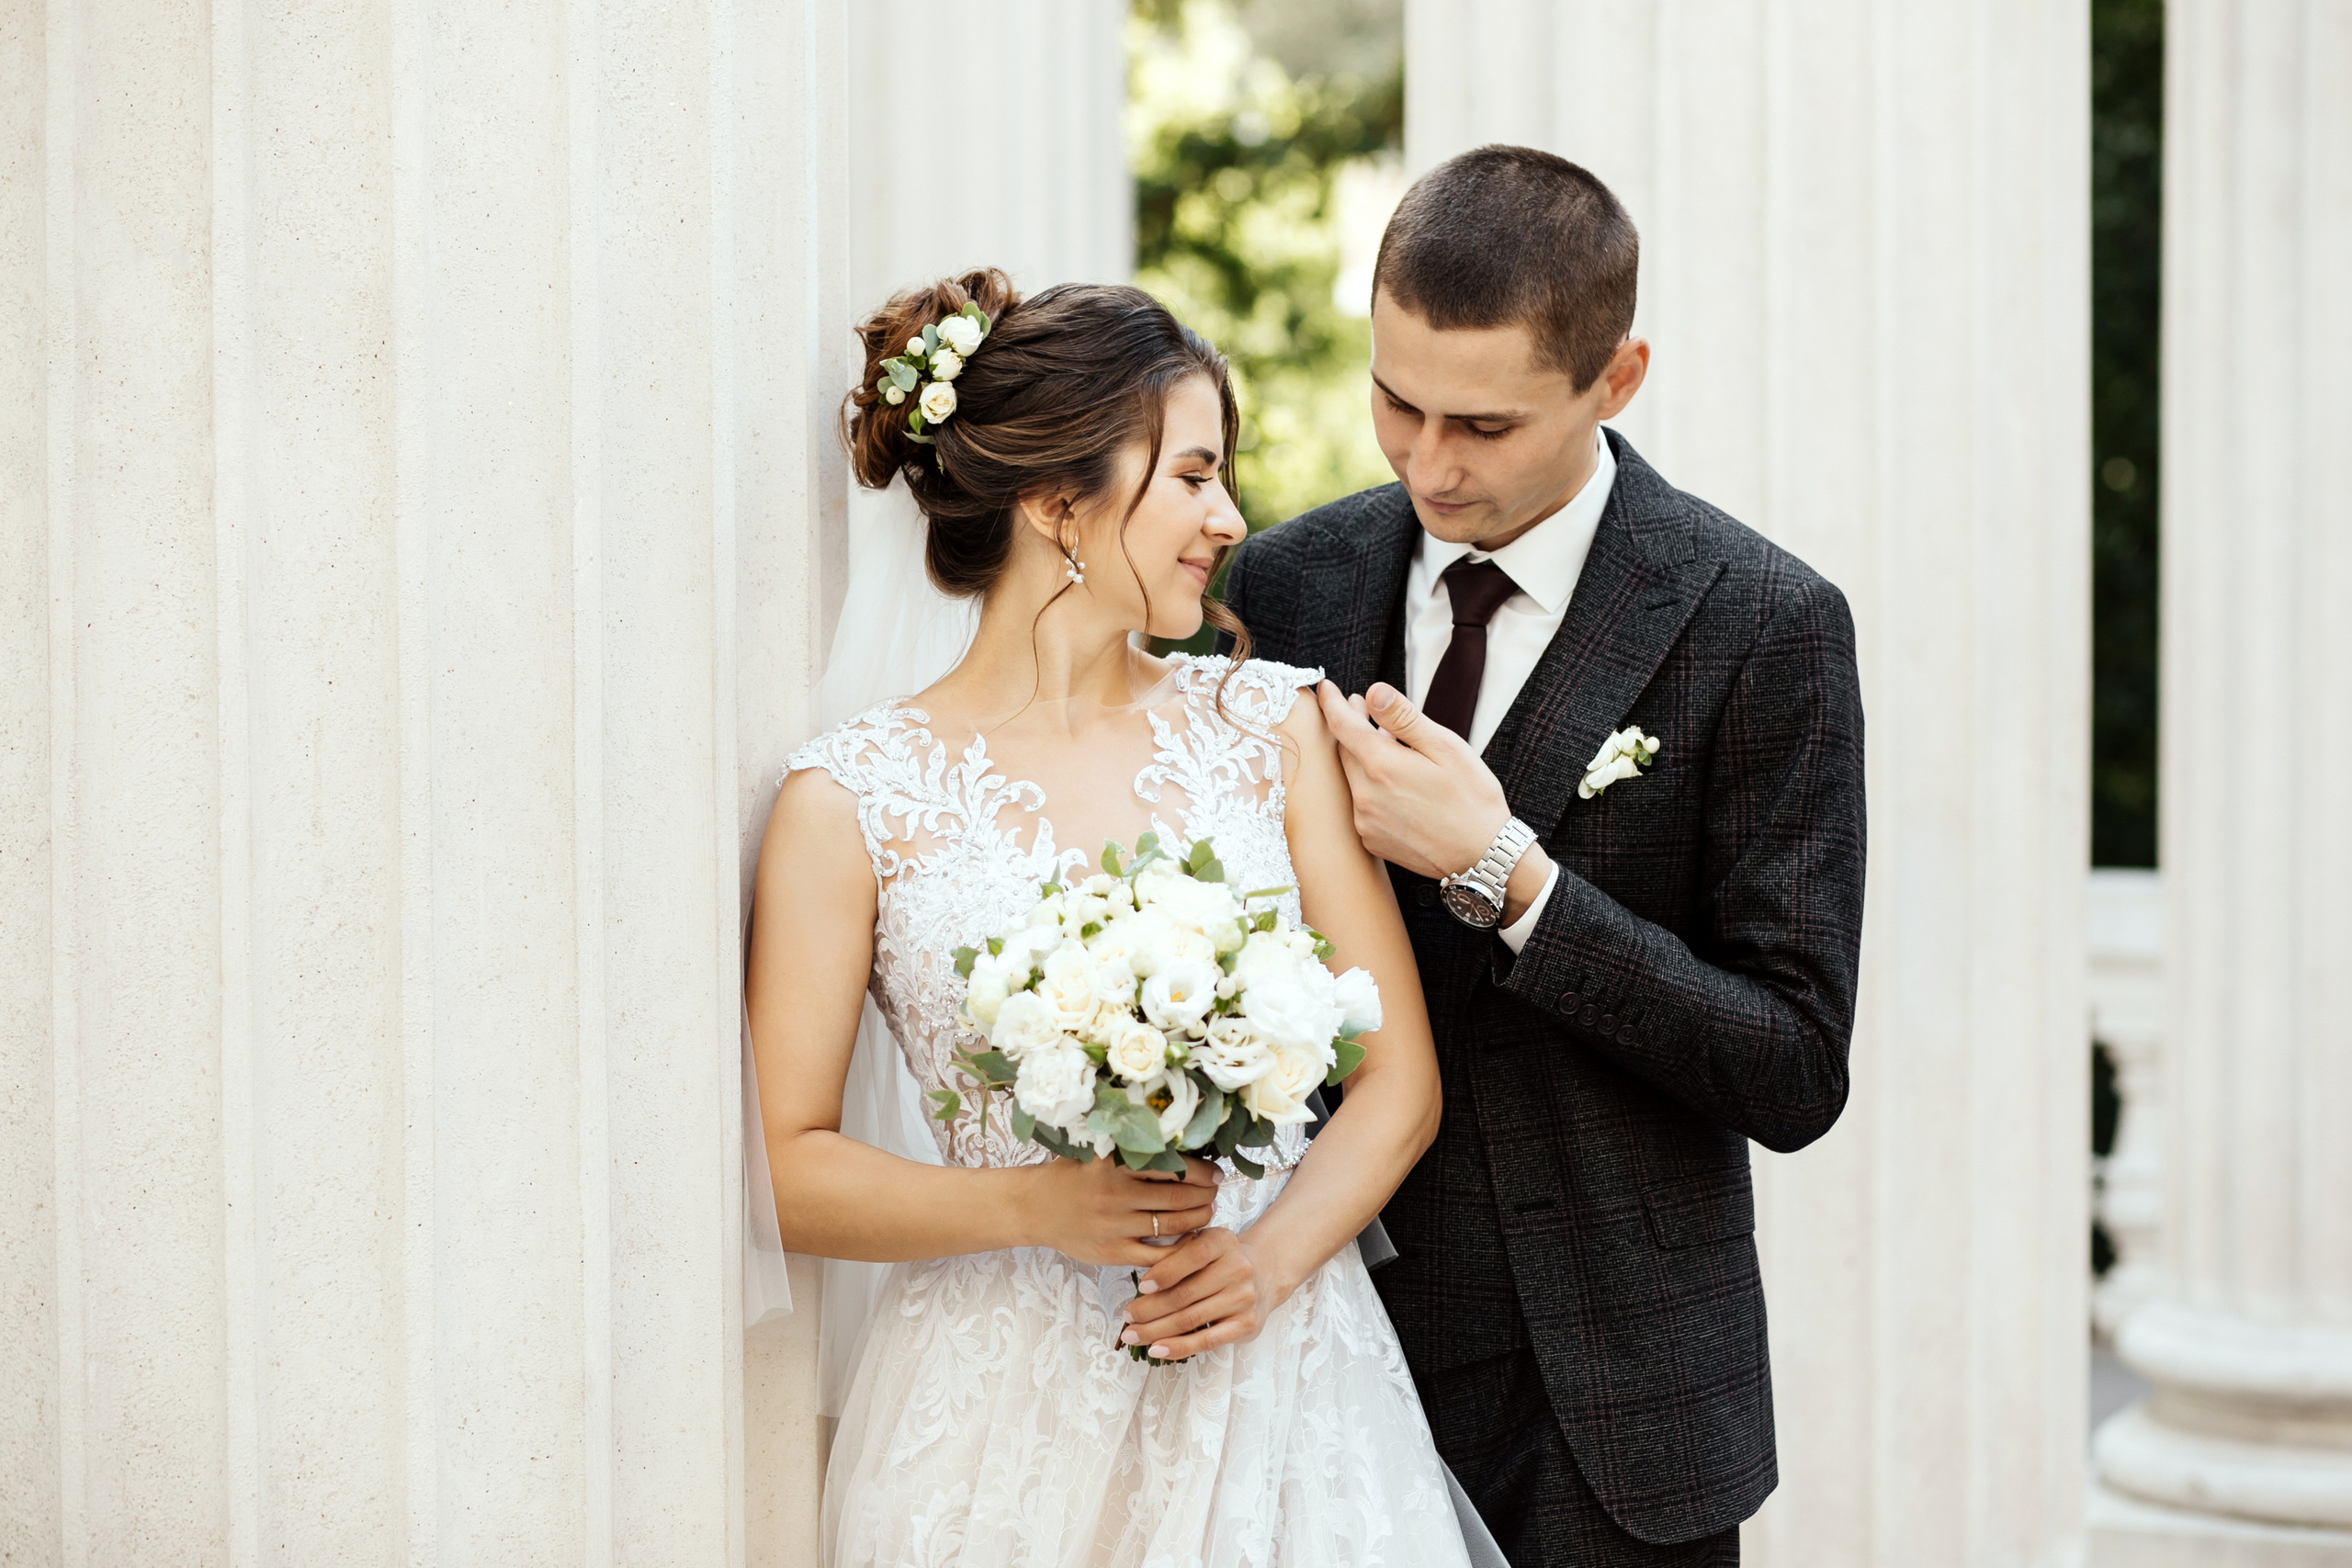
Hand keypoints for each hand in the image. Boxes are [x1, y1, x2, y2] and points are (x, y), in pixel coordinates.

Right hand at [1018, 1153, 1221, 1269]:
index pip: (1172, 1166)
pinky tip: (1191, 1240)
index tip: (1215, 1173)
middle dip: (1206, 1196)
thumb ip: (1131, 1146)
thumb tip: (1181, 1137)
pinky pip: (1157, 1254)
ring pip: (1173, 1225)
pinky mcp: (1113, 1252)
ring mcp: (1115, 1225)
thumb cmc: (1072, 1174)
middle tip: (1215, 1192)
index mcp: (1114, 1163)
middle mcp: (1115, 1194)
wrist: (1034, 1208)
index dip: (1202, 1171)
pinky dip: (1180, 1249)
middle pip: (1178, 1198)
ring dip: (1199, 1219)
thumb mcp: (1096, 1149)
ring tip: (1207, 1211)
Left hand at [1119, 1226, 1289, 1360]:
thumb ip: (1175, 1255)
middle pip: (1185, 1294)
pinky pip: (1206, 1340)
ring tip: (1132, 1335)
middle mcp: (1238, 1268)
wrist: (1262, 1274)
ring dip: (1156, 1330)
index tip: (1140, 1287)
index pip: (1192, 1256)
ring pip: (1191, 1319)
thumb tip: (1142, 1287)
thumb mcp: (1200, 1245)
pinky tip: (1157, 1349)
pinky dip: (1179, 1347)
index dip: (1164, 1273)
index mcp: (1223, 1241)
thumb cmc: (1218, 1260)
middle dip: (1150, 1309)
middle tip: (1127, 1317)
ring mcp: (1244, 1298)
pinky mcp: (1246, 1324)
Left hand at [1314, 681, 1553, 923]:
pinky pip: (1361, 804)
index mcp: (1381, 766)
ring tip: (1384, 740)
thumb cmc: (1472, 798)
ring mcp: (1366, 822)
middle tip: (1361, 706)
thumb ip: (1404, 718)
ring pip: (1353, 778)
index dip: (1331, 703)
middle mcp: (1365, 795)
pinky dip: (1370, 786)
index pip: (1342, 726)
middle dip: (1350, 726)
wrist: (1483, 856)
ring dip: (1362, 757)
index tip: (1326, 687)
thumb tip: (1373, 692)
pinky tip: (1392, 782)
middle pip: (1345, 751)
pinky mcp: (1372, 841)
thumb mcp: (1445, 747)